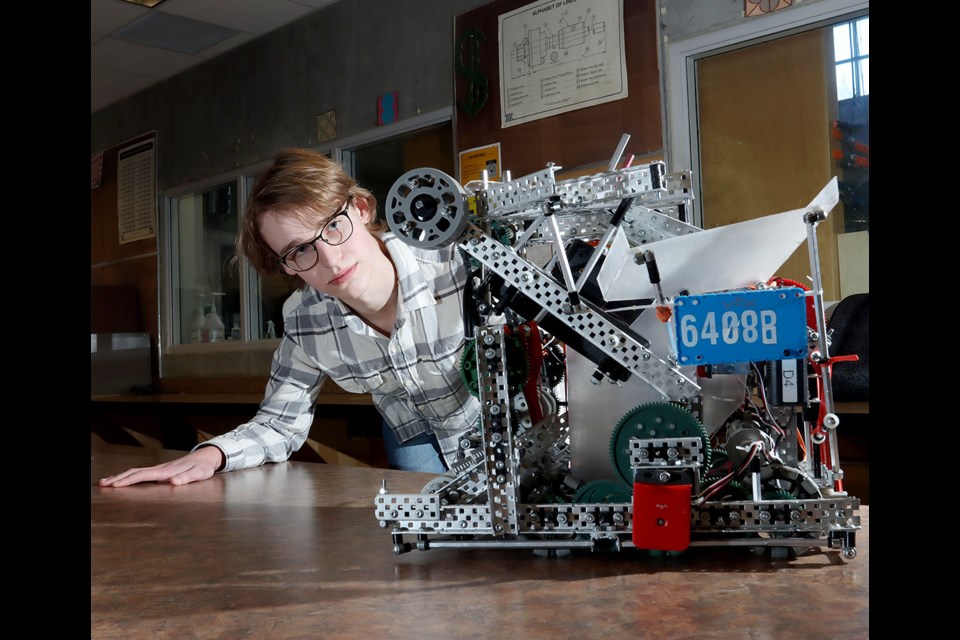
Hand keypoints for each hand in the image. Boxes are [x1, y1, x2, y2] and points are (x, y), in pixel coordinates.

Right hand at [99, 446, 223, 487]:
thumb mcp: (199, 474)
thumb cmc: (202, 467)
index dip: (128, 480)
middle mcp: (160, 469)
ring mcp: (159, 469)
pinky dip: (129, 476)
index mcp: (167, 471)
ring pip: (136, 472)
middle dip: (119, 478)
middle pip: (135, 472)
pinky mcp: (160, 471)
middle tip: (103, 484)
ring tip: (106, 482)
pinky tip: (124, 480)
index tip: (115, 485)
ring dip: (121, 477)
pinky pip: (141, 473)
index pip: (143, 475)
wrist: (205, 457)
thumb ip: (187, 477)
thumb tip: (173, 482)